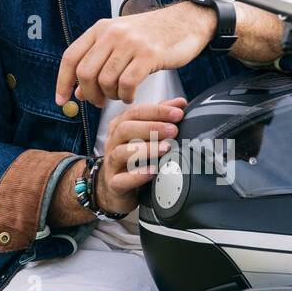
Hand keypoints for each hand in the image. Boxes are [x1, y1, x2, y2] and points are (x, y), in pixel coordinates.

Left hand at [55, 1, 214, 105]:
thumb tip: (77, 91)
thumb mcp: (119, 42)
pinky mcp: (149, 55)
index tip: (62, 100)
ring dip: (111, 96)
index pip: (70, 57)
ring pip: (106, 80)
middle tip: (99, 102)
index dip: (62, 82)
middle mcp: (112, 33)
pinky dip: (126, 96)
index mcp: (100, 29)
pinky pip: (127, 84)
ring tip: (120, 95)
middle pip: (85, 72)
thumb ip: (97, 63)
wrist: (186, 21)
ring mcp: (130, 43)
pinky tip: (131, 96)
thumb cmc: (152, 34)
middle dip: (89, 94)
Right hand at [94, 97, 186, 215]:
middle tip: (173, 130)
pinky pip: (121, 179)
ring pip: (122, 152)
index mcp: (120, 126)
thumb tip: (179, 103)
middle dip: (151, 127)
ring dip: (146, 149)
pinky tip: (152, 172)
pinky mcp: (114, 183)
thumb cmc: (132, 157)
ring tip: (165, 149)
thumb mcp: (143, 134)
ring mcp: (111, 163)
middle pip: (125, 128)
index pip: (135, 112)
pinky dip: (137, 175)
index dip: (157, 111)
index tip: (177, 113)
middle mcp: (113, 142)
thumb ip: (160, 117)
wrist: (115, 187)